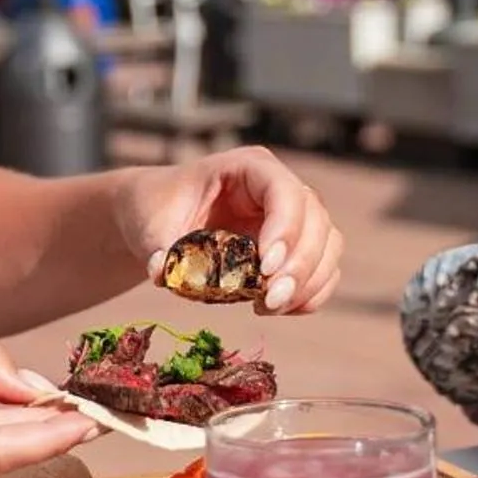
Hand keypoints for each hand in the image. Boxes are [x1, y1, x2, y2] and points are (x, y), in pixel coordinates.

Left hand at [111, 146, 341, 313]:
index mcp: (248, 168)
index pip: (284, 190)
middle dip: (300, 265)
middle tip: (269, 301)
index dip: (285, 227)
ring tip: (269, 308)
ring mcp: (292, 217)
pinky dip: (310, 294)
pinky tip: (280, 310)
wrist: (158, 219)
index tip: (266, 267)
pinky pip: (323, 269)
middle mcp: (278, 188)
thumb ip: (158, 248)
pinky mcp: (295, 248)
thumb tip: (162, 273)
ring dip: (308, 283)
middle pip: (315, 219)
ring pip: (327, 245)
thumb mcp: (150, 225)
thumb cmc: (156, 210)